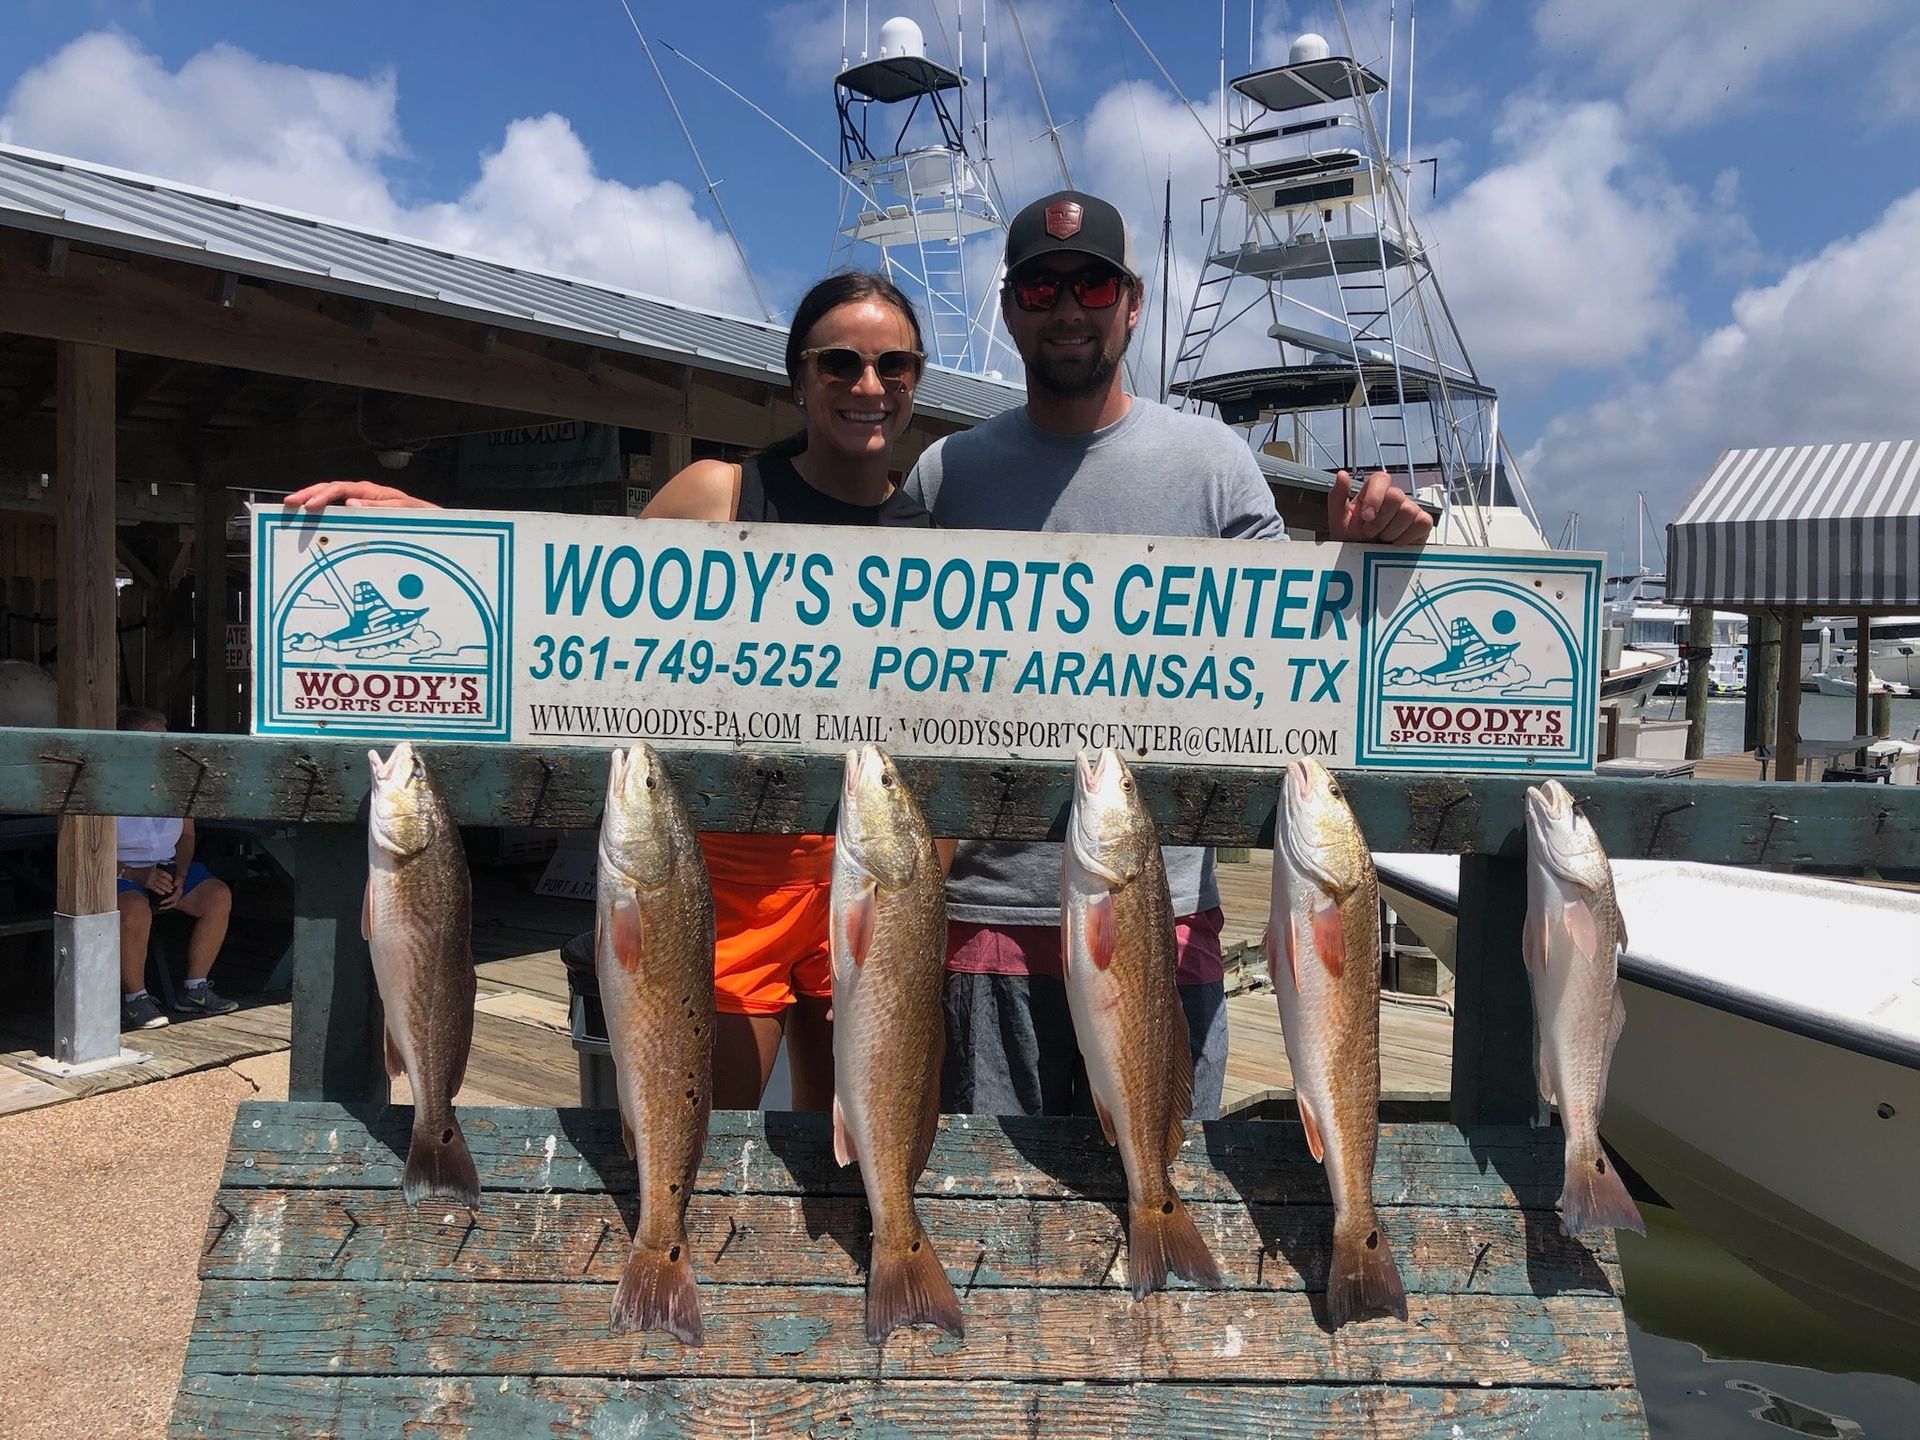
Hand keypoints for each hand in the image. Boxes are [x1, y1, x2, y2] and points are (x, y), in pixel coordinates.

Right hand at [143, 866, 177, 905]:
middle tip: (173, 887)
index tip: (172, 880)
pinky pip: (155, 888)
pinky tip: (163, 893)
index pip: (164, 873)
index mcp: (154, 870)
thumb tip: (164, 878)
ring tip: (170, 891)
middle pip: (163, 880)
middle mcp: (153, 874)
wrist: (133, 873)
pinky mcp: (147, 884)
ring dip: (166, 888)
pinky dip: (160, 891)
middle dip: (169, 884)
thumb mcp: (150, 869)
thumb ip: (157, 872)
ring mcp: (150, 880)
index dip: (169, 877)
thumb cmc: (142, 871)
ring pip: (160, 885)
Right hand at [282, 480, 437, 511]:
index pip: (340, 488)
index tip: (308, 504)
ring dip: (311, 500)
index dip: (323, 495)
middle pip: (329, 489)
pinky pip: (337, 508)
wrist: (425, 518)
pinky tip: (309, 516)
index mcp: (369, 490)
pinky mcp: (358, 510)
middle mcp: (360, 493)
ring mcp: (358, 501)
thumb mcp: (399, 510)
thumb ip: (376, 507)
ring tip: (292, 506)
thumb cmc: (414, 513)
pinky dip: (322, 510)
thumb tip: (350, 504)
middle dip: (308, 494)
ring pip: (330, 497)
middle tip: (289, 502)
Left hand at [1327, 469, 1431, 544]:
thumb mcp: (1339, 521)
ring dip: (1391, 532)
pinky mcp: (1423, 523)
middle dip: (1380, 520)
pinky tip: (1396, 545)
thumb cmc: (1353, 541)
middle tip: (1370, 534)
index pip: (1381, 478)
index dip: (1375, 496)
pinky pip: (1422, 523)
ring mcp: (1410, 509)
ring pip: (1408, 511)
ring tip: (1382, 540)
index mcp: (1373, 492)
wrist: (1367, 566)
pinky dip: (1407, 537)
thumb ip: (1337, 497)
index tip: (1366, 517)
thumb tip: (1342, 474)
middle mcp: (1394, 497)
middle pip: (1396, 496)